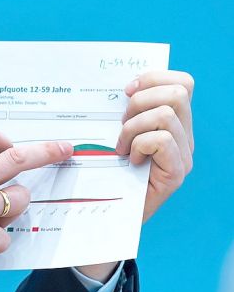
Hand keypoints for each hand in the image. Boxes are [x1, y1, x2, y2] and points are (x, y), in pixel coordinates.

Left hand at [76, 71, 193, 281]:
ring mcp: (183, 155)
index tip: (125, 91)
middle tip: (121, 125)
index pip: (181, 82)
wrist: (109, 214)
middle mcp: (184, 136)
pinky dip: (138, 145)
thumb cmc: (106, 170)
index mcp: (172, 121)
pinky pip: (160, 139)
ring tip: (122, 146)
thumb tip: (117, 85)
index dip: (153, 78)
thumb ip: (123, 111)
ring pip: (166, 114)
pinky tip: (129, 160)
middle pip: (178, 92)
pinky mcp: (176, 173)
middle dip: (140, 102)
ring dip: (133, 127)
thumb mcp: (113, 132)